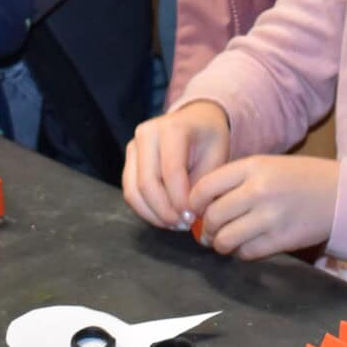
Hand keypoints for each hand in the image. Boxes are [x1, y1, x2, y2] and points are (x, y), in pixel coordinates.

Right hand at [122, 101, 231, 229]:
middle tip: (184, 225)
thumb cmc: (209, 139)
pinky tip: (164, 217)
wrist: (196, 121)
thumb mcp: (217, 157)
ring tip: (175, 224)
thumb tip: (188, 214)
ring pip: (133, 191)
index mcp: (173, 128)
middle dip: (165, 211)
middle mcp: (147, 134)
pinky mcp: (129, 160)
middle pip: (147, 183)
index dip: (180, 200)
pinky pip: (130, 192)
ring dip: (153, 214)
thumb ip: (202, 185)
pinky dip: (145, 210)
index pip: (171, 172)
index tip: (193, 217)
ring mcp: (133, 146)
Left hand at [187, 153, 338, 260]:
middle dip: (205, 229)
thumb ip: (235, 180)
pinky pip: (247, 253)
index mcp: (253, 166)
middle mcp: (259, 190)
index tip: (194, 211)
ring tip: (224, 242)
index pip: (205, 186)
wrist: (341, 193)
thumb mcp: (267, 166)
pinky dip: (240, 253)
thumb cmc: (300, 178)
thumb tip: (201, 204)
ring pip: (226, 238)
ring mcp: (271, 216)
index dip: (193, 203)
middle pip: (213, 216)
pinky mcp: (282, 239)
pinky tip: (245, 247)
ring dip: (220, 244)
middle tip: (207, 232)